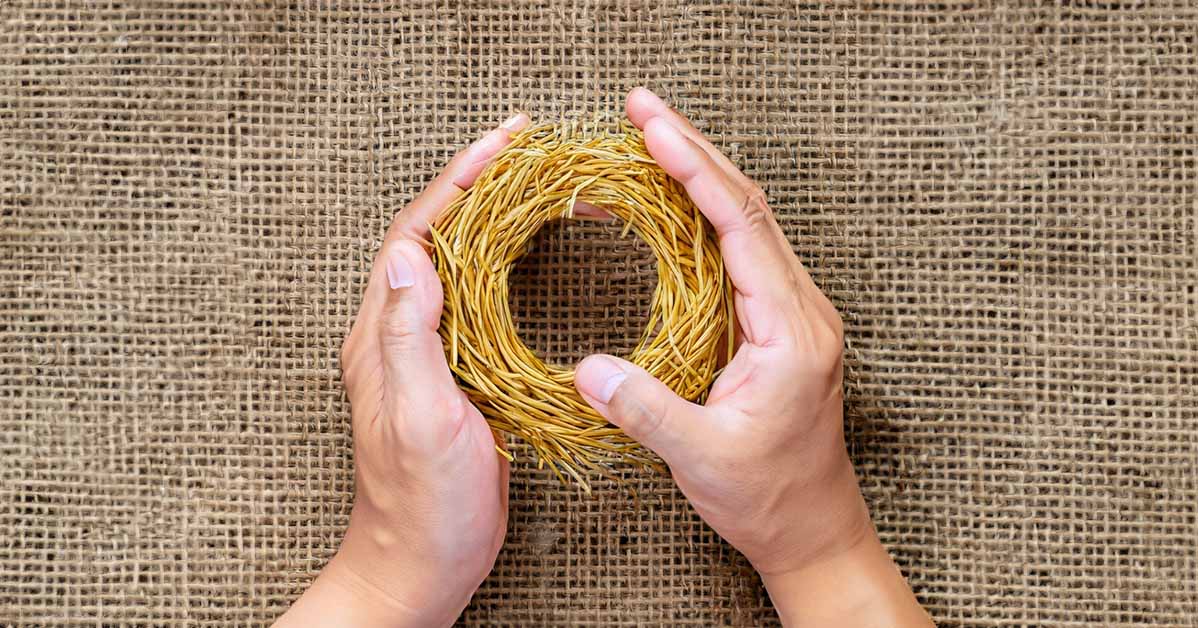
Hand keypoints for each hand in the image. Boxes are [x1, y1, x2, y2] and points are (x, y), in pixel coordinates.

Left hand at [275, 113, 529, 627]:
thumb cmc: (422, 504)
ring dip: (489, 214)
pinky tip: (529, 257)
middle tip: (526, 146)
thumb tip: (406, 250)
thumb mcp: (418, 417)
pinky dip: (503, 263)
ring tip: (532, 181)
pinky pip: (476, 300)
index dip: (458, 181)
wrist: (421, 565)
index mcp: (385, 336)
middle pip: (436, 235)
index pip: (418, 234)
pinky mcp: (453, 376)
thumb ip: (408, 335)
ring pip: (457, 263)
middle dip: (476, 182)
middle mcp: (399, 335)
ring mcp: (425, 355)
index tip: (503, 142)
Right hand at [574, 89, 931, 625]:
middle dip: (695, 151)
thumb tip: (585, 369)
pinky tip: (668, 205)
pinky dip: (702, 217)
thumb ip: (646, 411)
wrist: (812, 528)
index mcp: (791, 331)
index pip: (742, 228)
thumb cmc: (768, 498)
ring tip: (648, 139)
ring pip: (748, 223)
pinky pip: (740, 253)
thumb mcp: (702, 457)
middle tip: (641, 108)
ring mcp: (791, 314)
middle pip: (749, 207)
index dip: (695, 172)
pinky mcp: (777, 325)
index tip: (653, 129)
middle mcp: (799, 310)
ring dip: (700, 176)